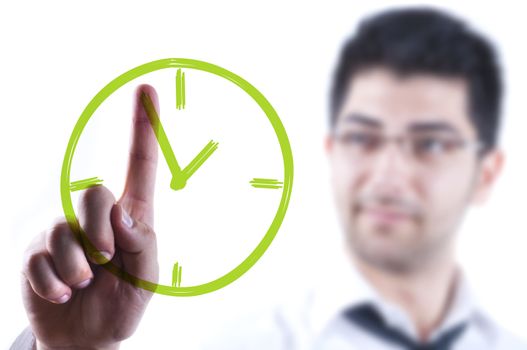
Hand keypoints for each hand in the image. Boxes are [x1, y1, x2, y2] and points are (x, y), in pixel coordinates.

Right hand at [21, 85, 159, 349]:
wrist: (87, 338)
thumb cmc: (122, 301)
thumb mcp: (146, 278)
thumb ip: (142, 242)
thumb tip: (121, 210)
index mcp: (131, 216)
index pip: (140, 166)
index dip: (145, 128)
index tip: (148, 90)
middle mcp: (94, 215)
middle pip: (94, 192)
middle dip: (99, 231)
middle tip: (105, 260)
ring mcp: (62, 232)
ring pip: (64, 232)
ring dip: (77, 269)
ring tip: (84, 285)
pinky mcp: (35, 252)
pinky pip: (40, 260)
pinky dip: (55, 285)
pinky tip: (62, 294)